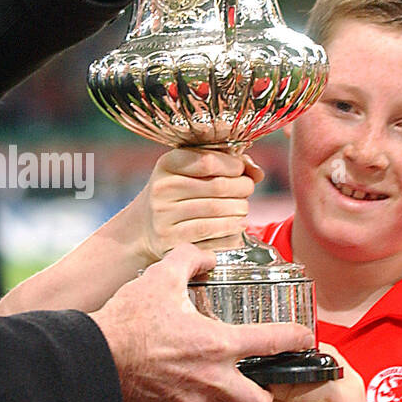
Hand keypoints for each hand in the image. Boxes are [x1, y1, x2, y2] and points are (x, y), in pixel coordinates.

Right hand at [90, 244, 313, 401]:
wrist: (97, 357)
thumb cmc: (129, 320)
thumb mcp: (160, 277)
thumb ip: (188, 260)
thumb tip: (204, 257)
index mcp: (219, 344)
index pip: (274, 342)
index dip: (297, 338)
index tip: (304, 338)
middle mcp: (214, 379)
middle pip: (261, 401)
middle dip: (264, 393)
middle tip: (256, 379)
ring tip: (221, 388)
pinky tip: (192, 400)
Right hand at [134, 148, 261, 260]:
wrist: (145, 227)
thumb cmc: (177, 194)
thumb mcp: (190, 170)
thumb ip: (224, 163)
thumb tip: (256, 172)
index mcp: (167, 165)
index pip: (209, 161)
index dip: (234, 165)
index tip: (240, 170)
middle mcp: (162, 189)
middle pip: (219, 187)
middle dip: (242, 188)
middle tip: (245, 191)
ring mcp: (164, 217)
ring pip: (219, 212)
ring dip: (239, 211)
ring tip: (240, 209)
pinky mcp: (172, 241)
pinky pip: (214, 235)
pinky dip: (232, 231)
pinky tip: (233, 226)